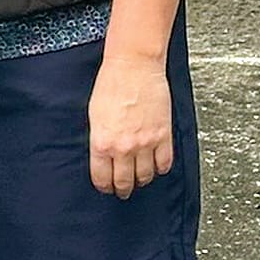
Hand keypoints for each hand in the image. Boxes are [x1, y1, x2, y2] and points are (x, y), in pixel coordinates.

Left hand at [88, 53, 173, 197]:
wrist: (133, 67)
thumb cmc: (110, 85)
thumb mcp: (94, 116)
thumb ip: (99, 139)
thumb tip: (103, 155)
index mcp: (101, 142)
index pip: (102, 177)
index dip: (104, 186)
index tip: (106, 188)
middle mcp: (123, 147)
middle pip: (124, 181)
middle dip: (123, 189)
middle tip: (123, 191)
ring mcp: (145, 143)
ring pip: (146, 175)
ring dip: (142, 180)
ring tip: (140, 180)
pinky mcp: (163, 136)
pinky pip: (165, 162)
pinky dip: (161, 168)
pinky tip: (157, 167)